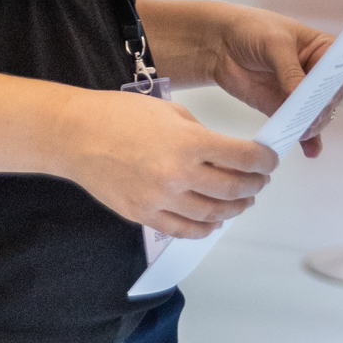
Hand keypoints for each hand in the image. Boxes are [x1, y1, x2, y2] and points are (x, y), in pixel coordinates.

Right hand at [61, 91, 275, 238]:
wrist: (73, 135)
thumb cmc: (115, 116)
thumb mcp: (168, 112)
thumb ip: (200, 134)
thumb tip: (225, 153)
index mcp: (187, 142)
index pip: (243, 157)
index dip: (264, 160)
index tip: (269, 160)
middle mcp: (177, 174)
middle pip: (235, 189)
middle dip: (255, 184)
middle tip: (259, 180)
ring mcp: (160, 199)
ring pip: (215, 214)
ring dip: (235, 208)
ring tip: (240, 200)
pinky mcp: (144, 216)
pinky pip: (186, 230)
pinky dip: (206, 227)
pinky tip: (213, 219)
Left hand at [201, 6, 337, 158]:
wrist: (219, 43)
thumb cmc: (250, 30)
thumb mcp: (273, 43)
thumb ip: (289, 70)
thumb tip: (301, 96)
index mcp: (323, 49)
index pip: (337, 71)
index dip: (333, 85)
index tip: (324, 96)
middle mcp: (316, 73)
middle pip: (329, 98)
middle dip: (320, 108)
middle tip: (309, 116)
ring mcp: (300, 92)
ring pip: (316, 115)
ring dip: (312, 125)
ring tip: (302, 130)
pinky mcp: (283, 107)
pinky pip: (299, 127)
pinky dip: (305, 139)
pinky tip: (309, 150)